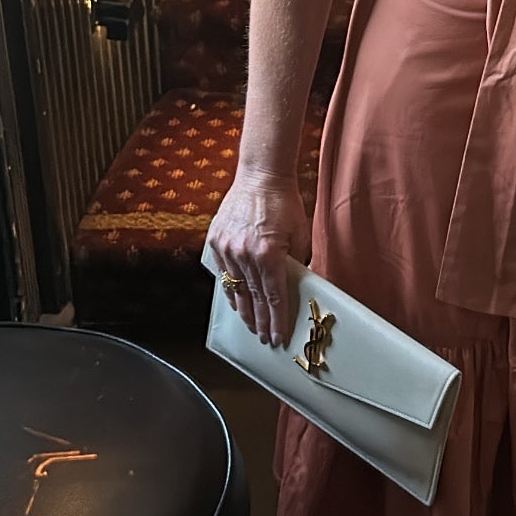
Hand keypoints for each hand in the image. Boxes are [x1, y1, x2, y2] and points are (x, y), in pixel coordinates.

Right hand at [205, 173, 310, 347]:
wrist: (260, 176)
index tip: (278, 336)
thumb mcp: (300, 235)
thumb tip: (300, 285)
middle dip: (261, 322)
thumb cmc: (285, 203)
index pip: (273, 297)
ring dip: (244, 310)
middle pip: (253, 298)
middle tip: (265, 339)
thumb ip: (299, 263)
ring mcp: (227, 248)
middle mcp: (244, 254)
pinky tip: (237, 301)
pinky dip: (230, 289)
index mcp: (268, 254)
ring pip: (235, 289)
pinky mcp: (216, 241)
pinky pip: (223, 274)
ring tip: (252, 326)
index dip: (277, 319)